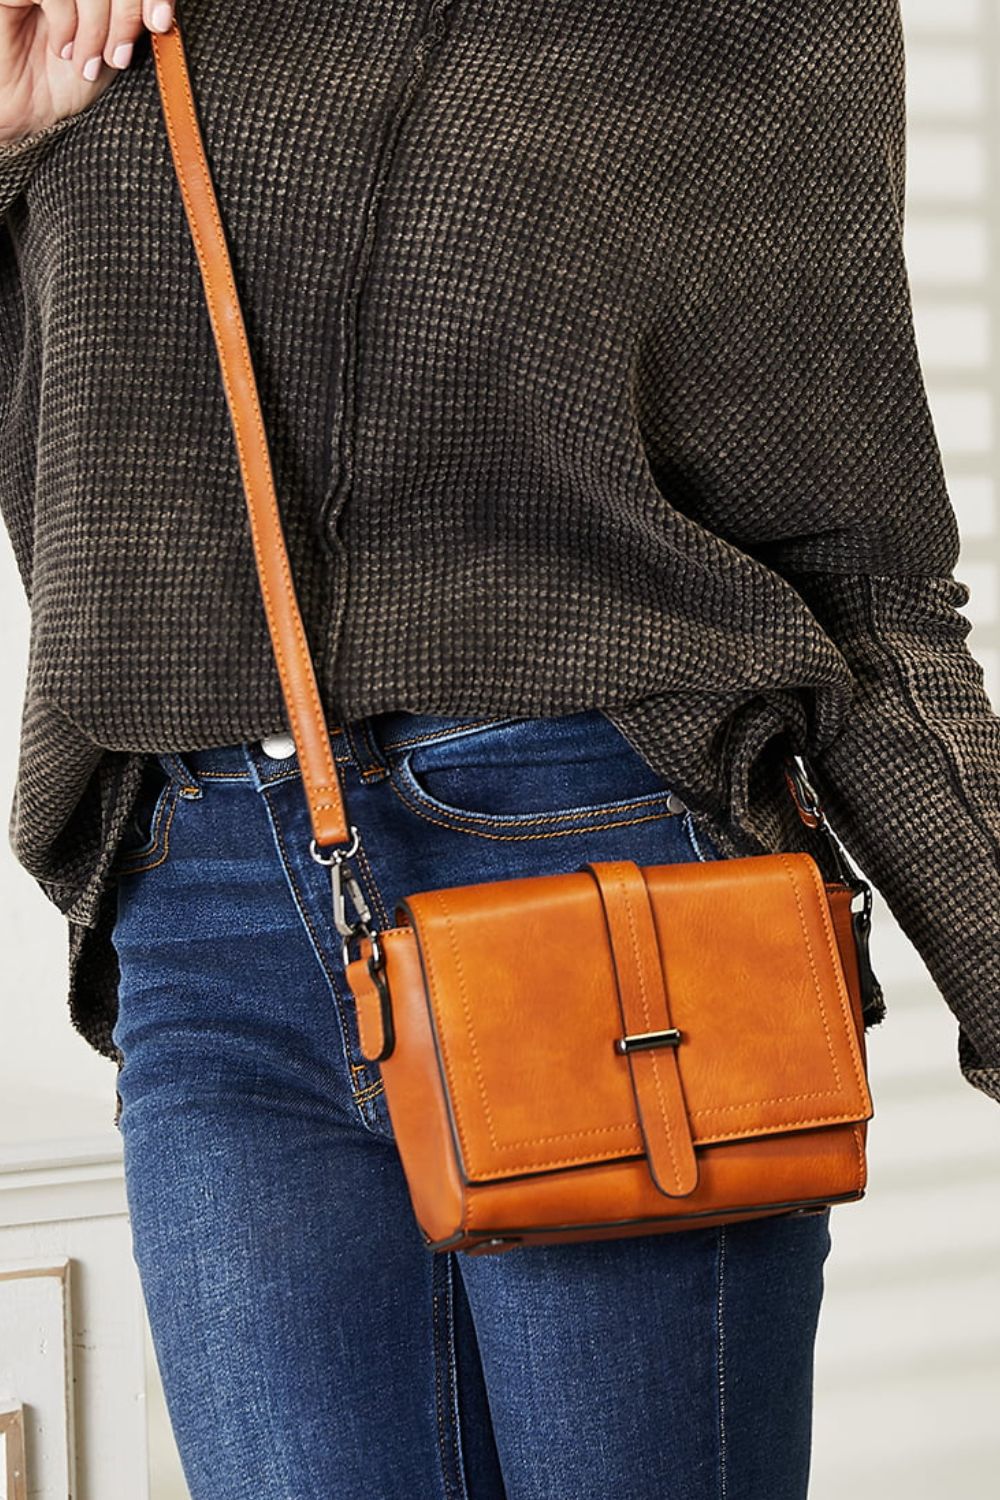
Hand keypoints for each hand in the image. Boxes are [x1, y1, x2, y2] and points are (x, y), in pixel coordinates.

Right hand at [0, 0, 173, 143]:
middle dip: (125, 15)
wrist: (26, 111)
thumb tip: (160, 10)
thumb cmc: (68, 79)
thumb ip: (135, 21)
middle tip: (118, 56)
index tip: (160, 24)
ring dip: (95, 27)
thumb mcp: (115, 47)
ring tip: (88, 62)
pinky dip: (66, 23)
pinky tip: (61, 49)